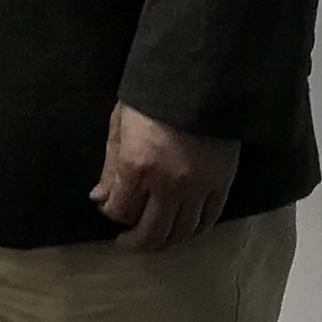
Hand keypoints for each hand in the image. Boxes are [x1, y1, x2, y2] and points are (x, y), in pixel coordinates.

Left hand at [91, 104, 237, 251]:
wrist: (198, 79)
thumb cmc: (150, 98)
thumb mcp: (120, 127)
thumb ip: (110, 167)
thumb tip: (99, 199)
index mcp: (137, 167)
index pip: (120, 211)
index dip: (112, 213)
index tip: (110, 206)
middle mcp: (168, 184)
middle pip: (151, 232)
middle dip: (135, 241)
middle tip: (127, 241)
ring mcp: (198, 187)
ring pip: (181, 233)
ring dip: (164, 242)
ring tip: (154, 240)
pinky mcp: (222, 183)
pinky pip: (208, 219)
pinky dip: (194, 230)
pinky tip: (183, 229)